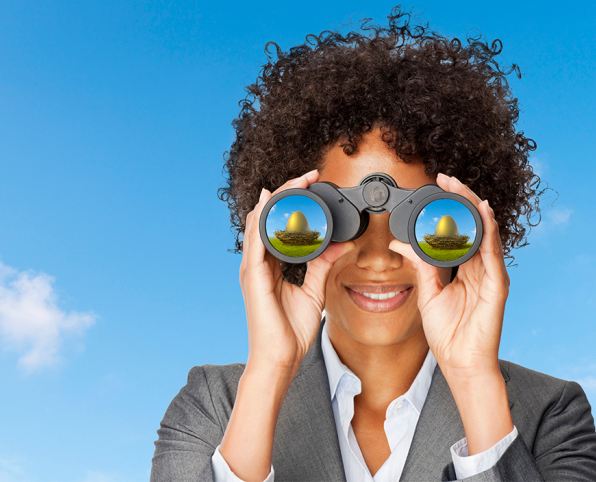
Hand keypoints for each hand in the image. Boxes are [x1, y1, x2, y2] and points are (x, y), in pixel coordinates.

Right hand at [240, 169, 354, 373]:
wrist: (281, 358)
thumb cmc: (292, 330)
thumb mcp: (315, 290)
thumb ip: (324, 264)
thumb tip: (343, 244)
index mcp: (270, 265)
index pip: (277, 223)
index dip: (293, 202)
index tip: (313, 185)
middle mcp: (258, 262)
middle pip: (267, 216)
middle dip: (287, 192)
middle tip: (309, 176)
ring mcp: (252, 268)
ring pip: (259, 221)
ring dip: (278, 198)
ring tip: (297, 182)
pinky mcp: (252, 277)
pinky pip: (256, 242)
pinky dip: (263, 220)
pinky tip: (272, 204)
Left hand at [389, 173, 508, 378]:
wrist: (460, 363)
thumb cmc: (449, 334)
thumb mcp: (428, 293)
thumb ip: (419, 266)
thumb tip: (399, 243)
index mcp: (466, 268)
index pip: (461, 229)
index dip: (452, 207)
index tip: (437, 187)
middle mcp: (481, 267)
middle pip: (475, 224)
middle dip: (462, 198)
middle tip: (446, 178)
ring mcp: (492, 274)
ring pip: (486, 231)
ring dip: (473, 206)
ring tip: (461, 187)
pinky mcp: (497, 285)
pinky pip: (494, 252)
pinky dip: (490, 230)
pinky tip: (483, 213)